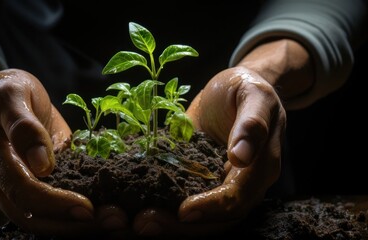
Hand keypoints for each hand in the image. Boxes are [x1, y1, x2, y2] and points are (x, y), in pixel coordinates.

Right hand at [0, 69, 127, 236]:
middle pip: (32, 218)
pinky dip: (72, 220)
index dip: (55, 204)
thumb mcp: (11, 93)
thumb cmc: (4, 91)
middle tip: (113, 221)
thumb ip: (23, 125)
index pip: (23, 192)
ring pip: (40, 223)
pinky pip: (46, 214)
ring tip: (112, 223)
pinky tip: (100, 216)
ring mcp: (9, 192)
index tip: (88, 207)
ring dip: (75, 228)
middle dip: (72, 225)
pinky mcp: (25, 193)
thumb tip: (42, 165)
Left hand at [132, 66, 284, 236]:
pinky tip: (138, 209)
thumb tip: (241, 157)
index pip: (238, 197)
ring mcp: (219, 184)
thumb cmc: (245, 88)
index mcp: (261, 167)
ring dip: (171, 226)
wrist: (231, 88)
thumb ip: (251, 123)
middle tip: (145, 223)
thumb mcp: (252, 95)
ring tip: (138, 222)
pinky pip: (183, 200)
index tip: (183, 211)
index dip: (212, 207)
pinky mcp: (199, 180)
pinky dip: (164, 208)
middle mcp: (242, 184)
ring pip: (201, 219)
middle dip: (183, 227)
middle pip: (218, 219)